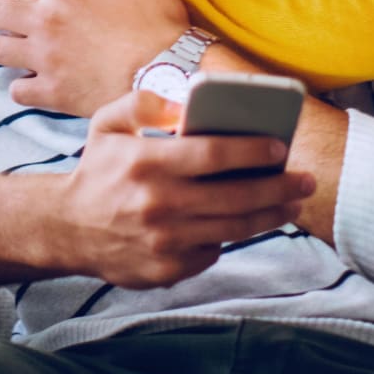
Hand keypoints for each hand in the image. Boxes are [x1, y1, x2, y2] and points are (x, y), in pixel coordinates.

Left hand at [0, 0, 189, 115]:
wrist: (167, 74)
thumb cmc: (157, 20)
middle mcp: (44, 22)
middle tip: (2, 9)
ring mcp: (44, 60)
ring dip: (5, 43)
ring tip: (18, 44)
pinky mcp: (52, 93)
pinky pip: (16, 89)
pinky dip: (22, 84)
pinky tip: (36, 79)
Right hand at [54, 90, 314, 287]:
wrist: (67, 227)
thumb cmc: (98, 168)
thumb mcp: (107, 122)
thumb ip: (143, 103)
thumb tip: (186, 104)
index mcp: (146, 162)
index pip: (212, 154)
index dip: (252, 150)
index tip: (280, 146)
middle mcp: (157, 203)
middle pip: (234, 196)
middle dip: (278, 187)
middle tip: (306, 180)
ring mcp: (164, 241)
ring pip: (232, 228)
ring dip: (269, 215)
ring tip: (292, 203)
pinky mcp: (166, 269)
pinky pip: (213, 250)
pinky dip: (231, 235)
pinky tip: (247, 220)